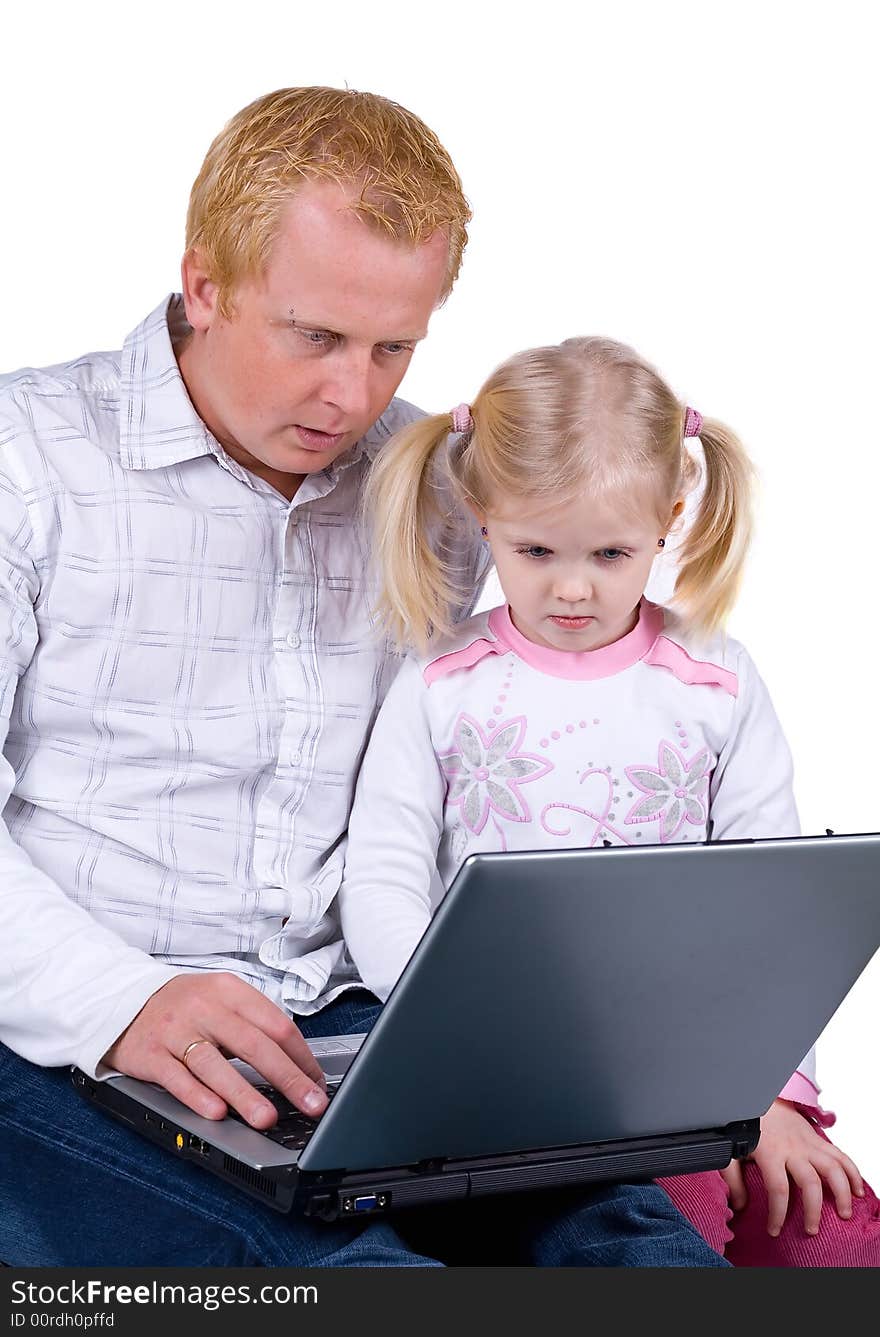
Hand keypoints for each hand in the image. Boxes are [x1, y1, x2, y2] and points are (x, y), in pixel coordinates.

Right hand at [103, 973, 327, 1128]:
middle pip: (253, 1044)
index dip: (301, 1056)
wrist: (122, 1001)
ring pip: (215, 1064)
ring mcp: (175, 1030)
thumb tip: (296, 1065)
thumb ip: (253, 1026)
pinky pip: (176, 1078)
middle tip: (310, 1103)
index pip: (275, 1024)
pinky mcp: (150, 1054)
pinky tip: (216, 1113)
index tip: (318, 1083)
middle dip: (287, 1077)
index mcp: (229, 991)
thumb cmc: (183, 1007)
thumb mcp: (220, 1001)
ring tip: (266, 1118)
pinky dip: (197, 1096)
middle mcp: (204, 1007)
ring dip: (243, 1094)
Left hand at [720, 1098, 864, 1235]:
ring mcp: (808, 1143)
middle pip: (810, 1182)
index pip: (778, 1188)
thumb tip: (739, 1205)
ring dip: (842, 1192)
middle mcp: (793, 1149)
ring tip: (844, 1213)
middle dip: (813, 1210)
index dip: (778, 1213)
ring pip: (833, 1167)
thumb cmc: (746, 1127)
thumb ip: (733, 1179)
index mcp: (770, 1152)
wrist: (759, 1098)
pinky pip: (840, 1155)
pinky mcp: (817, 1139)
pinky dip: (852, 1172)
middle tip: (811, 1230)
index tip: (775, 1230)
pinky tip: (858, 1190)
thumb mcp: (731, 1151)